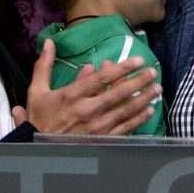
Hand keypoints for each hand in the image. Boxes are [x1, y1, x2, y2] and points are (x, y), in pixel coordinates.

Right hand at [21, 40, 159, 134]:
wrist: (36, 149)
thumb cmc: (39, 120)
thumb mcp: (37, 91)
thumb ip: (44, 66)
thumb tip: (48, 43)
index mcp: (72, 95)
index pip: (102, 78)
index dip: (122, 68)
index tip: (138, 60)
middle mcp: (87, 110)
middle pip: (118, 93)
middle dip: (138, 81)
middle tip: (153, 72)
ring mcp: (96, 127)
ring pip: (125, 110)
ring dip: (143, 98)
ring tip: (157, 88)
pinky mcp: (101, 140)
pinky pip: (124, 128)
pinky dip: (138, 119)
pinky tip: (149, 111)